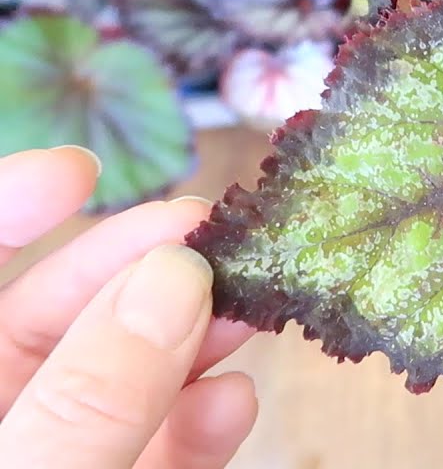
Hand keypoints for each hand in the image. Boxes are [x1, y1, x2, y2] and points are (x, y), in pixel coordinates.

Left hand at [0, 147, 257, 467]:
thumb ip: (90, 394)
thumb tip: (175, 276)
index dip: (11, 208)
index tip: (82, 171)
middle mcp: (2, 413)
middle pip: (56, 316)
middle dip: (135, 268)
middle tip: (206, 232)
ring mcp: (58, 454)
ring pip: (120, 379)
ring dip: (190, 340)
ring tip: (249, 310)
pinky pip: (157, 452)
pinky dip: (199, 427)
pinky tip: (234, 402)